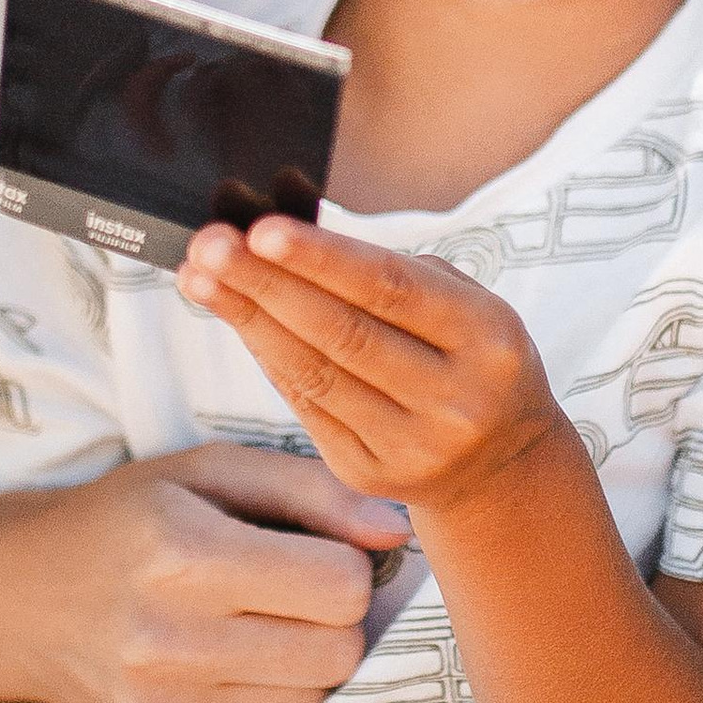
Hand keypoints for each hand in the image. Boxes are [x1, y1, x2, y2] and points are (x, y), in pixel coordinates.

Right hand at [8, 446, 402, 702]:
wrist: (20, 599)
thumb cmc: (129, 520)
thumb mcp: (209, 471)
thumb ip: (314, 488)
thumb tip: (400, 531)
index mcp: (184, 555)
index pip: (342, 587)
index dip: (343, 565)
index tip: (308, 553)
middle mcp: (167, 643)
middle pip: (338, 653)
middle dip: (333, 620)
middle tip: (288, 595)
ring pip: (311, 701)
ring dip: (302, 664)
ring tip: (250, 628)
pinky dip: (261, 702)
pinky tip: (218, 667)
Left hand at [178, 221, 564, 515]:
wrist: (502, 465)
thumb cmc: (470, 358)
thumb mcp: (469, 309)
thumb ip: (397, 274)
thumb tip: (294, 240)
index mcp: (489, 338)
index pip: (393, 290)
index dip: (322, 259)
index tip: (261, 229)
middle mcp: (456, 399)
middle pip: (343, 333)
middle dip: (266, 285)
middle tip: (210, 244)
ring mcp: (413, 445)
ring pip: (315, 374)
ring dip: (249, 321)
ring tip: (200, 277)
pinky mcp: (372, 474)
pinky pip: (307, 406)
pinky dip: (267, 357)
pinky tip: (235, 319)